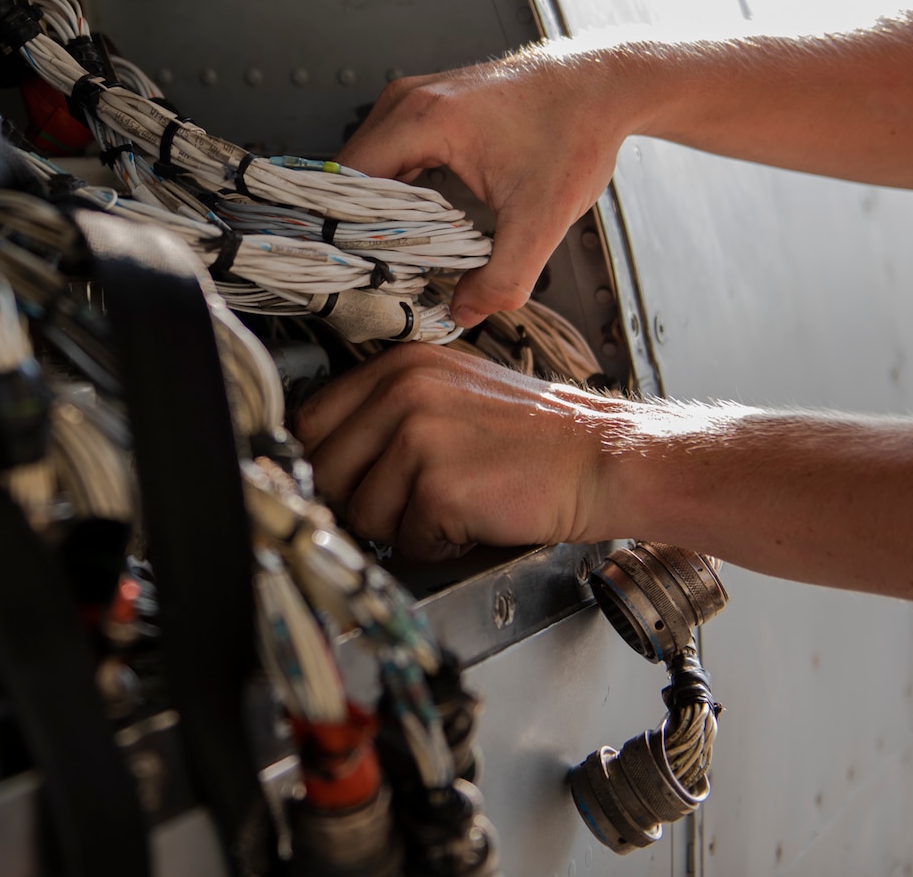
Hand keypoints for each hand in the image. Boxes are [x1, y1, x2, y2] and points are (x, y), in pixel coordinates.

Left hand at [293, 343, 638, 560]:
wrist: (601, 457)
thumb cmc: (535, 435)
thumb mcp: (451, 391)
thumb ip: (387, 411)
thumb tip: (326, 453)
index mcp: (400, 365)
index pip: (312, 419)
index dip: (322, 461)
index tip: (341, 482)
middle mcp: (402, 392)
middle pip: (326, 470)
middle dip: (358, 502)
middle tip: (405, 505)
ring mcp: (418, 438)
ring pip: (362, 513)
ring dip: (401, 527)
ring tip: (449, 508)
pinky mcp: (438, 487)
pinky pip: (406, 541)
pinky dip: (436, 546)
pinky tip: (470, 522)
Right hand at [338, 48, 641, 326]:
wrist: (603, 83)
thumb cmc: (575, 131)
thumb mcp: (543, 218)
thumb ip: (505, 276)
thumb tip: (466, 312)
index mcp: (424, 119)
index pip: (350, 181)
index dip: (348, 231)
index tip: (360, 272)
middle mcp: (408, 101)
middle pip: (350, 173)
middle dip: (357, 225)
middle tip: (374, 273)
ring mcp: (415, 98)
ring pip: (366, 163)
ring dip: (373, 208)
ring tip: (390, 253)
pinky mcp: (428, 105)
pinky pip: (388, 151)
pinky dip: (392, 189)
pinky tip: (412, 223)